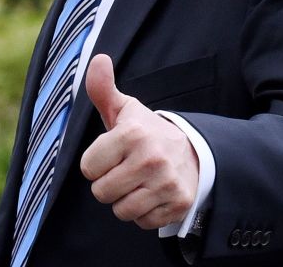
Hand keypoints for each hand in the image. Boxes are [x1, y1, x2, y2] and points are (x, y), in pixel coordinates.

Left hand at [80, 53, 199, 229]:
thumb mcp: (126, 111)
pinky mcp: (177, 204)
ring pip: (121, 210)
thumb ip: (103, 89)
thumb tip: (97, 59)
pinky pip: (142, 222)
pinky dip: (144, 213)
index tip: (113, 154)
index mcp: (132, 134)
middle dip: (109, 184)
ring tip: (139, 182)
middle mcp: (151, 158)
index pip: (88, 168)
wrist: (194, 153)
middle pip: (101, 192)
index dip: (96, 163)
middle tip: (126, 170)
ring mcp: (166, 183)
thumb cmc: (148, 133)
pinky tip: (153, 194)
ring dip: (126, 200)